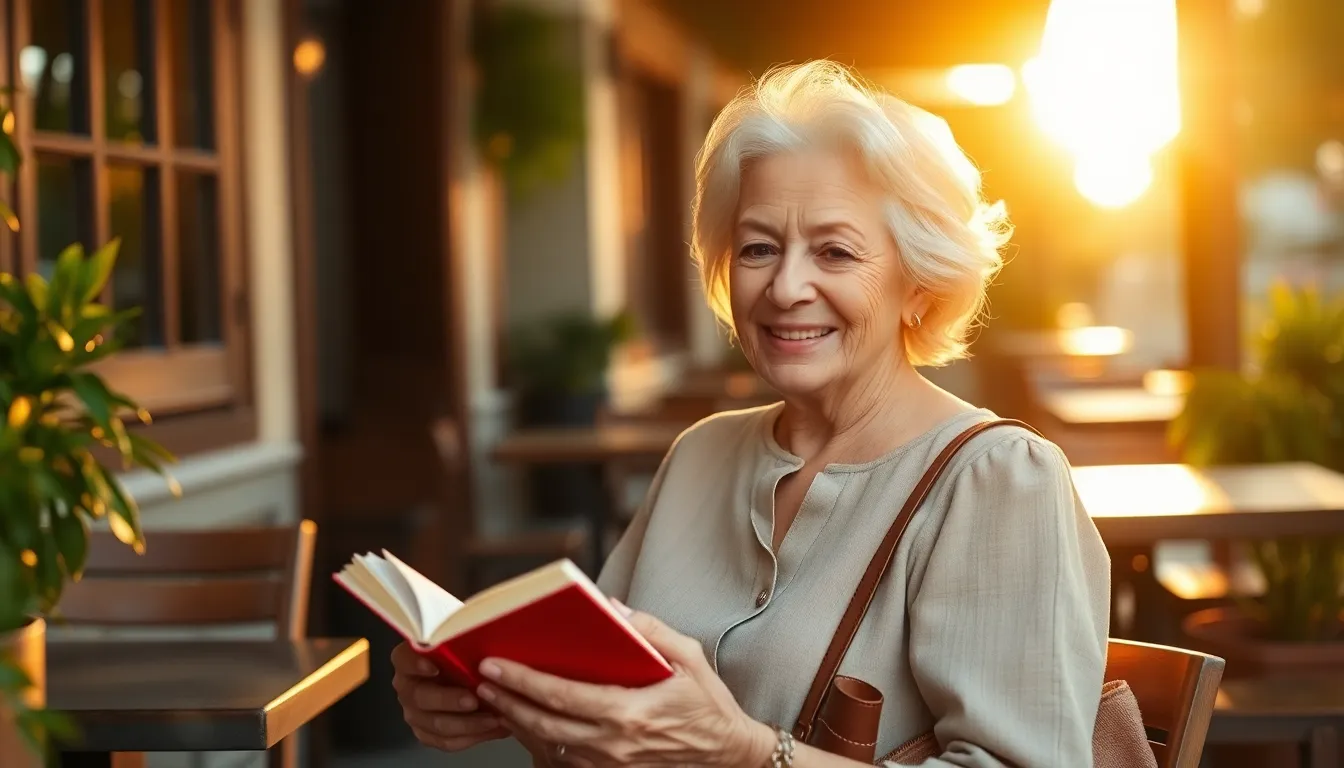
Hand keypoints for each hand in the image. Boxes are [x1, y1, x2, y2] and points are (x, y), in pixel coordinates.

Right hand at [391, 642, 510, 751]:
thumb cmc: (468, 654)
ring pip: (435, 723)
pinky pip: (445, 741)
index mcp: (409, 659)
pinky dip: (471, 737)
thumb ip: (464, 633)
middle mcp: (407, 686)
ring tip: (493, 717)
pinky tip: (493, 728)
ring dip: (466, 723)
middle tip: (473, 699)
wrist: (475, 680)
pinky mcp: (427, 733)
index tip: (434, 666)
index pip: (403, 659)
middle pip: (420, 696)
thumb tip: (479, 618)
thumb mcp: (464, 639)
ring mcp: (415, 712)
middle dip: (448, 700)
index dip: (416, 663)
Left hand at [475, 599, 774, 766]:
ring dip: (517, 721)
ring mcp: (611, 763)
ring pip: (548, 745)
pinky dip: (539, 740)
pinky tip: (525, 721)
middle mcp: (615, 742)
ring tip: (493, 697)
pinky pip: (564, 760)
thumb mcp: (690, 657)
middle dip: (508, 700)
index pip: (563, 696)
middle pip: (545, 724)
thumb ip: (651, 630)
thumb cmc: (710, 703)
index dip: (523, 681)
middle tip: (481, 678)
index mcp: (631, 711)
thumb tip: (612, 608)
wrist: (728, 753)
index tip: (495, 664)